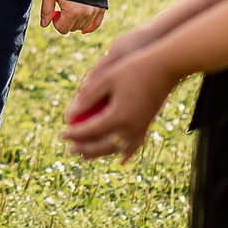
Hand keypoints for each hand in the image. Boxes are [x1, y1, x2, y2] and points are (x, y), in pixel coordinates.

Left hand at [40, 0, 105, 33]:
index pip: (62, 29)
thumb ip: (46, 10)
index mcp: (72, 12)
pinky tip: (84, 28)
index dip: (56, 22)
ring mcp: (95, 10)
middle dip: (65, 21)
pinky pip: (97, 23)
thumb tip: (44, 24)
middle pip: (73, 28)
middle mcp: (86, 14)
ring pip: (84, 26)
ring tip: (71, 8)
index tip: (55, 11)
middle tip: (62, 8)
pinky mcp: (102, 6)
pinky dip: (90, 26)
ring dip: (76, 21)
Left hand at [64, 47, 178, 159]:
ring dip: (100, 153)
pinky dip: (126, 153)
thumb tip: (69, 115)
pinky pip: (135, 145)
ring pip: (117, 148)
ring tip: (86, 156)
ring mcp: (141, 128)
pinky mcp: (147, 124)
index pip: (91, 130)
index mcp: (118, 116)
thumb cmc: (133, 67)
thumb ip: (88, 96)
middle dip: (85, 148)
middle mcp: (130, 127)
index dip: (75, 134)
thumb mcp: (107, 78)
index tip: (62, 135)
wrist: (165, 67)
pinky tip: (121, 159)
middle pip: (103, 145)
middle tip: (69, 150)